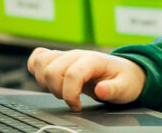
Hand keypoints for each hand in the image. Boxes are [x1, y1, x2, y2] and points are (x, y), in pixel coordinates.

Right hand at [27, 48, 145, 111]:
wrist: (124, 72)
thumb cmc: (124, 79)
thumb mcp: (126, 87)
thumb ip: (114, 89)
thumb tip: (101, 91)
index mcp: (93, 60)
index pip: (72, 74)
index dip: (70, 94)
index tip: (77, 106)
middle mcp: (77, 55)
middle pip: (52, 70)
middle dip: (58, 91)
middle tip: (71, 100)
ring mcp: (67, 56)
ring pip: (41, 63)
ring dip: (45, 82)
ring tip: (61, 91)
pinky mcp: (59, 60)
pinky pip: (38, 58)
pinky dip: (36, 70)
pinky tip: (47, 81)